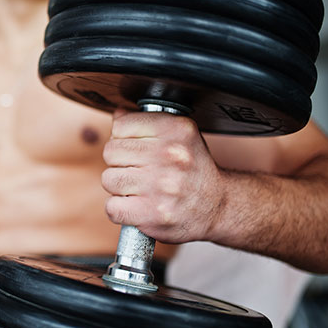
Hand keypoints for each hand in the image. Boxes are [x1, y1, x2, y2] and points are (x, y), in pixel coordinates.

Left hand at [101, 109, 225, 242]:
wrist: (219, 206)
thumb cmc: (193, 170)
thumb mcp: (180, 135)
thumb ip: (147, 122)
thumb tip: (118, 113)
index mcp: (176, 130)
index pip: (120, 125)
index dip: (123, 138)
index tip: (137, 148)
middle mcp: (170, 155)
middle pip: (110, 152)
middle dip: (120, 162)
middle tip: (138, 170)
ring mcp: (161, 186)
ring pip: (109, 179)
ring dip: (119, 187)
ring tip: (139, 188)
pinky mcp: (153, 214)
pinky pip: (112, 207)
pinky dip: (119, 210)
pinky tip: (136, 205)